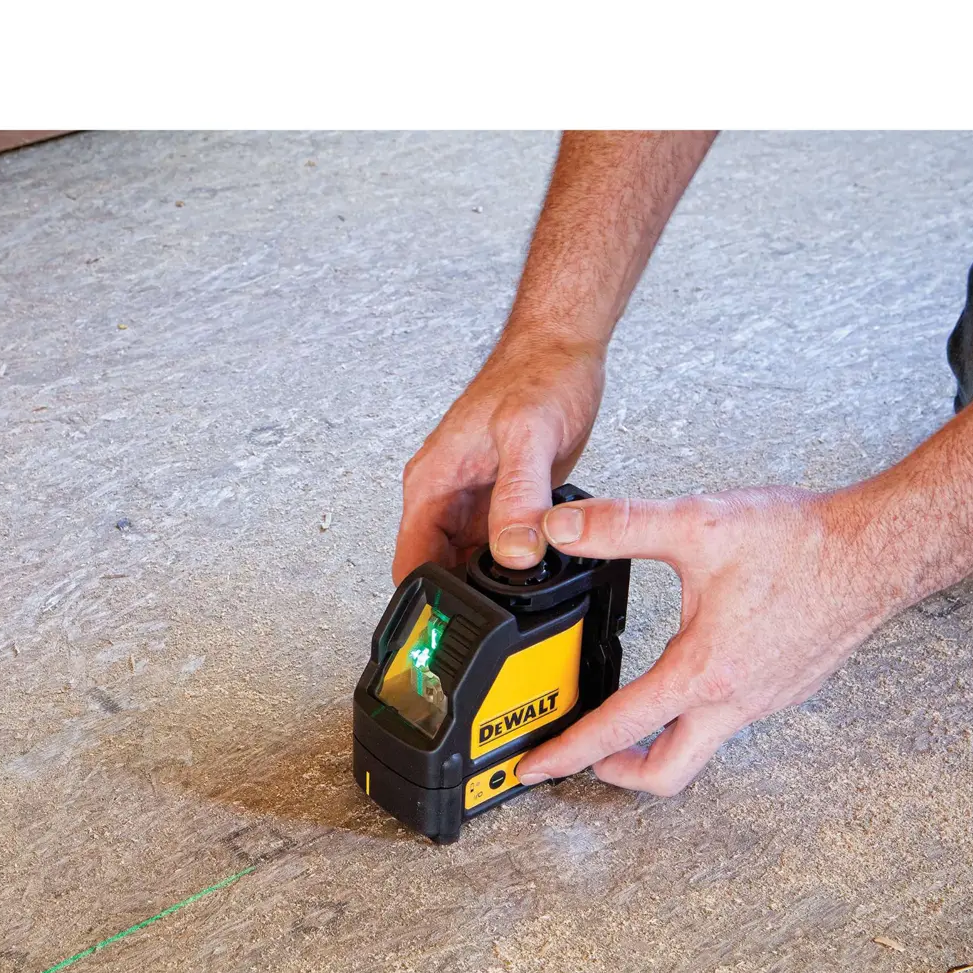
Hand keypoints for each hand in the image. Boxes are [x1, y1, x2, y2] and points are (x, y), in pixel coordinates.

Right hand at [392, 334, 603, 582]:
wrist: (561, 348)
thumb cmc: (537, 375)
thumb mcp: (528, 436)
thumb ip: (518, 498)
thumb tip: (513, 552)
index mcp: (431, 483)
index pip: (411, 564)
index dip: (430, 602)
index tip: (458, 623)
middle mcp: (445, 496)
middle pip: (442, 571)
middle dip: (470, 596)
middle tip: (508, 605)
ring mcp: (472, 501)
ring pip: (473, 563)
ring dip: (498, 578)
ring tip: (530, 576)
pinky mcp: (501, 502)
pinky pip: (501, 546)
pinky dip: (519, 559)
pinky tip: (543, 553)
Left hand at [516, 488, 892, 795]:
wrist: (881, 548)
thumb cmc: (804, 543)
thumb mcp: (698, 524)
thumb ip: (621, 525)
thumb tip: (559, 526)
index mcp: (704, 673)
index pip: (620, 730)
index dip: (568, 753)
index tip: (535, 769)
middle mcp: (736, 701)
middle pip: (667, 774)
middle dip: (615, 773)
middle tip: (583, 756)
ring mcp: (764, 700)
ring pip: (700, 748)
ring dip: (657, 743)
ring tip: (626, 719)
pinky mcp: (784, 688)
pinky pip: (728, 721)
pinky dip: (694, 716)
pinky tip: (686, 678)